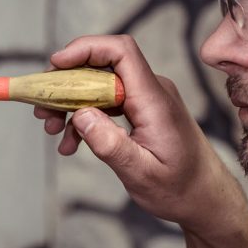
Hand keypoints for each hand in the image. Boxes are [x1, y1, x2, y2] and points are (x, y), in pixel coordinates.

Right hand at [34, 35, 236, 233]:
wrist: (205, 199)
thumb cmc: (180, 189)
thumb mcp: (141, 174)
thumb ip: (110, 144)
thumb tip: (80, 115)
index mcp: (154, 100)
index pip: (120, 51)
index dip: (85, 49)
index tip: (55, 64)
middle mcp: (150, 91)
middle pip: (100, 66)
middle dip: (65, 83)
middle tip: (42, 109)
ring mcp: (144, 99)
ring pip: (97, 85)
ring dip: (69, 103)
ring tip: (51, 129)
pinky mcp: (139, 109)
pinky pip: (103, 102)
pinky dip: (83, 118)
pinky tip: (70, 142)